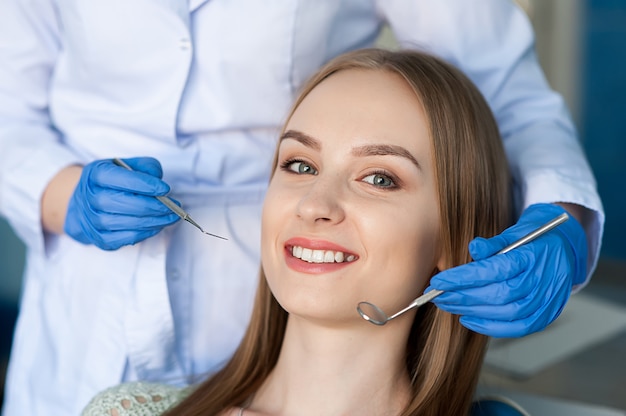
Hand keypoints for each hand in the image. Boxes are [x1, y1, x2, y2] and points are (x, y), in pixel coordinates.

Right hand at [64, 157, 179, 249]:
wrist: (83, 202)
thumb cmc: (110, 182)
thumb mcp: (123, 165)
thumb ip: (144, 166)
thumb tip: (158, 180)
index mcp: (97, 174)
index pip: (127, 180)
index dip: (150, 186)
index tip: (166, 189)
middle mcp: (93, 198)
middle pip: (132, 205)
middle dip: (159, 206)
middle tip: (176, 205)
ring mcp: (95, 221)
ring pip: (133, 223)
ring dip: (158, 221)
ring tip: (172, 216)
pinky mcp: (101, 239)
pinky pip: (129, 238)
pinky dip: (148, 232)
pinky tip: (158, 225)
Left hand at [427, 203, 587, 336]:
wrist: (567, 246)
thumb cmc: (535, 236)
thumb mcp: (516, 230)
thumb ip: (494, 243)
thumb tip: (473, 249)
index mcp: (534, 256)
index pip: (495, 270)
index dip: (464, 278)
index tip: (439, 281)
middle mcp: (544, 280)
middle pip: (499, 295)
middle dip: (463, 297)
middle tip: (438, 296)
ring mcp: (548, 300)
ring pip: (507, 313)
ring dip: (473, 311)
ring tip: (448, 305)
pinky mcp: (547, 314)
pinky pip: (518, 327)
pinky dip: (491, 327)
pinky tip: (469, 319)